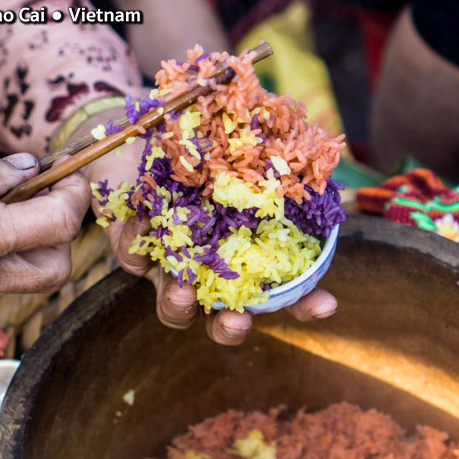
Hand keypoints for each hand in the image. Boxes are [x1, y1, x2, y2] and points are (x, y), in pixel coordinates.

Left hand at [76, 105, 336, 344]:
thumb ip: (273, 167)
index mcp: (246, 257)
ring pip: (173, 307)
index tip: (326, 305)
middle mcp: (210, 272)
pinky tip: (145, 219)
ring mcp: (170, 267)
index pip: (282, 294)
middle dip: (231, 327)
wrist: (148, 131)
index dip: (306, 305)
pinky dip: (138, 241)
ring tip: (182, 290)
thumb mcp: (243, 153)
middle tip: (238, 320)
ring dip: (178, 305)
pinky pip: (134, 256)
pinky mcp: (132, 248)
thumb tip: (315, 168)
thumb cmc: (205, 147)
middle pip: (224, 319)